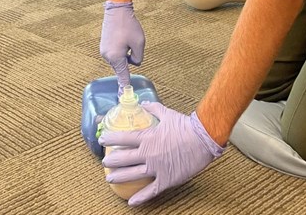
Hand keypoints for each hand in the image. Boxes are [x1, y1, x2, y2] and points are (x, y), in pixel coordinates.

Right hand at [99, 1, 144, 91]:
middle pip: (123, 65)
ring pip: (119, 59)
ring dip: (125, 52)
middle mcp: (107, 56)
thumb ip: (138, 58)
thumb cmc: (129, 26)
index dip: (125, 85)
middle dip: (129, 58)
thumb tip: (133, 63)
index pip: (123, 76)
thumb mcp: (140, 43)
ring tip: (126, 36)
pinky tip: (122, 36)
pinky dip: (121, 48)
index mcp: (116, 58)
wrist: (116, 9)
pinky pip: (115, 53)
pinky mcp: (103, 45)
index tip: (123, 97)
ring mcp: (104, 50)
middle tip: (131, 41)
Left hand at [99, 103, 224, 205]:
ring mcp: (156, 168)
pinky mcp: (166, 180)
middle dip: (112, 160)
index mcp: (148, 137)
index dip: (111, 139)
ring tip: (109, 178)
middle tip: (104, 162)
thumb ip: (153, 109)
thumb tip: (143, 103)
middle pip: (125, 158)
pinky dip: (140, 198)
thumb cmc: (186, 126)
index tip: (102, 139)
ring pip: (133, 175)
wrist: (203, 139)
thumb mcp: (167, 114)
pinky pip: (150, 191)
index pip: (124, 138)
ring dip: (119, 177)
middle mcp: (149, 154)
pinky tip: (131, 202)